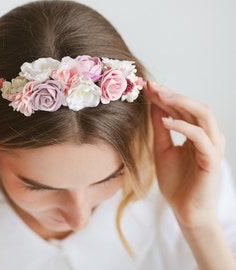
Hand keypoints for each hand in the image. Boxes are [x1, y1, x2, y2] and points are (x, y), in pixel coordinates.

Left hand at [144, 82, 224, 227]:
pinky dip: (183, 126)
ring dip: (181, 102)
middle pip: (194, 105)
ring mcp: (212, 146)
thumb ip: (160, 128)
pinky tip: (166, 121)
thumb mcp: (162, 149)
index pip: (183, 107)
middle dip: (172, 93)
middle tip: (151, 86)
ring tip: (159, 96)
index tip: (146, 86)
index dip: (166, 95)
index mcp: (197, 133)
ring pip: (203, 114)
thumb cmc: (176, 182)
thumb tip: (153, 105)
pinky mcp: (211, 159)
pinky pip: (200, 136)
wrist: (185, 210)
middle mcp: (207, 136)